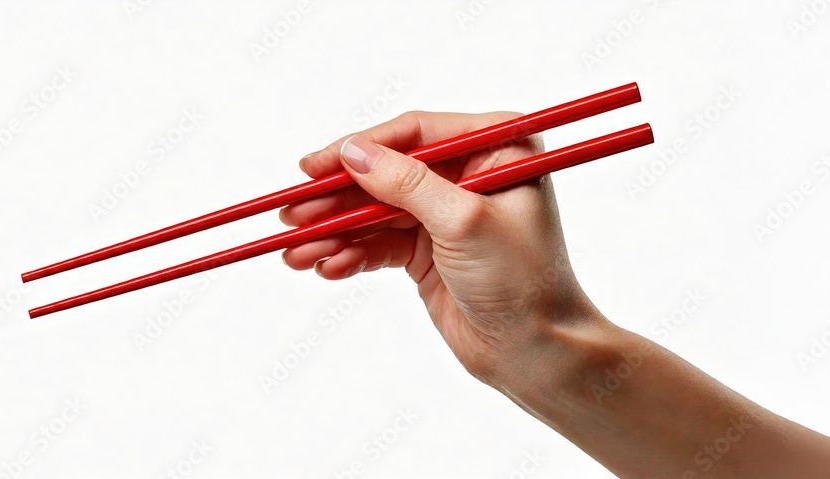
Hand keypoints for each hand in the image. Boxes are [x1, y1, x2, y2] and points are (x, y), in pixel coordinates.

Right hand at [280, 111, 601, 388]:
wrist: (536, 353)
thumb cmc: (523, 281)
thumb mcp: (463, 222)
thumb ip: (404, 183)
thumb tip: (351, 152)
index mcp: (496, 148)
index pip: (415, 133)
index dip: (361, 147)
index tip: (314, 167)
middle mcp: (469, 174)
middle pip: (387, 173)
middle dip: (337, 199)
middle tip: (293, 216)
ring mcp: (445, 214)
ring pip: (375, 212)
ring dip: (335, 233)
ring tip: (298, 255)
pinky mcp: (428, 252)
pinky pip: (379, 244)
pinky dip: (351, 255)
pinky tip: (326, 267)